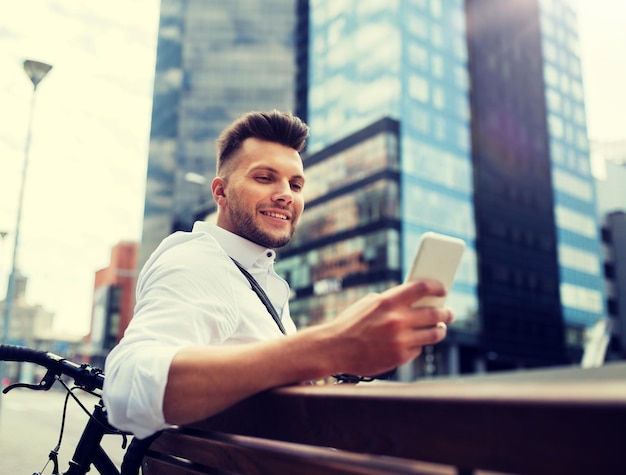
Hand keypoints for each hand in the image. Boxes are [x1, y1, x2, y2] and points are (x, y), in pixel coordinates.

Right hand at [326, 279, 453, 375]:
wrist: (335, 348)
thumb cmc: (351, 324)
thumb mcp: (370, 304)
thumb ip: (392, 301)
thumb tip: (416, 300)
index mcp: (388, 302)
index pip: (422, 288)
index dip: (436, 287)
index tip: (443, 289)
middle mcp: (397, 320)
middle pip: (434, 313)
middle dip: (446, 312)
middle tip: (449, 312)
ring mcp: (400, 340)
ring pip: (433, 333)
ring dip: (440, 329)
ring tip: (441, 328)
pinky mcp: (400, 357)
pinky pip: (418, 348)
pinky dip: (417, 344)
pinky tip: (414, 341)